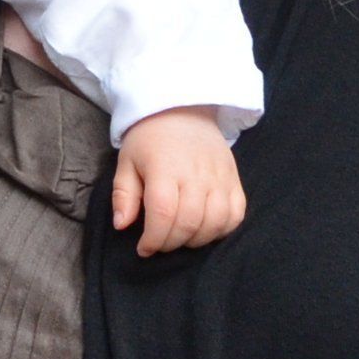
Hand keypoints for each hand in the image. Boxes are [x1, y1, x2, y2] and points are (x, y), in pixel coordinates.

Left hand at [111, 109, 243, 253]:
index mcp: (165, 168)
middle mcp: (196, 174)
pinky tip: (205, 229)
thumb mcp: (126, 162)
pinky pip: (236, 214)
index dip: (153, 239)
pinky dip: (222, 229)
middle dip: (171, 243)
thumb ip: (124, 195)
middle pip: (189, 223)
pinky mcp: (235, 179)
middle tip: (159, 243)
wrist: (182, 110)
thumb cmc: (149, 139)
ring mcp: (220, 177)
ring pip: (215, 222)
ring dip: (196, 240)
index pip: (163, 214)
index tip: (143, 249)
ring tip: (180, 237)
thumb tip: (122, 225)